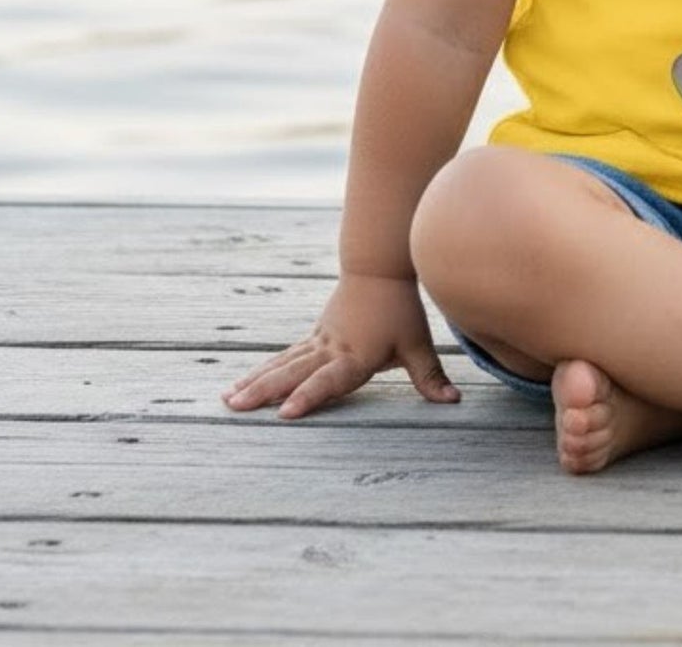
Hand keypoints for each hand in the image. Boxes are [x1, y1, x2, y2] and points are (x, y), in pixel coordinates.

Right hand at [221, 272, 458, 420]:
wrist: (379, 269)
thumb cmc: (400, 309)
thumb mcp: (418, 344)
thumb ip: (430, 376)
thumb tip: (453, 401)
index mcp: (355, 355)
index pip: (329, 380)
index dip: (309, 397)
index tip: (285, 413)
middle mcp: (331, 349)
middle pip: (293, 373)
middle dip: (264, 392)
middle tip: (234, 407)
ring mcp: (318, 341)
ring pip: (282, 364)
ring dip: (255, 382)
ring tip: (227, 400)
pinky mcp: (313, 337)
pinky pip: (284, 357)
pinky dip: (263, 370)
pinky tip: (243, 383)